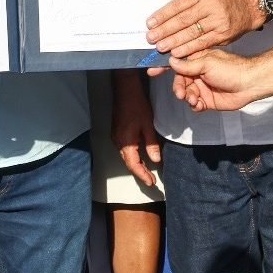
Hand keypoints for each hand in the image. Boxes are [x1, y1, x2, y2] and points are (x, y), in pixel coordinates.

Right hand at [112, 71, 160, 187]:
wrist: (125, 90)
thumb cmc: (137, 106)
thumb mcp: (147, 125)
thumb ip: (151, 144)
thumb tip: (156, 160)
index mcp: (125, 142)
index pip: (133, 165)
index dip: (142, 175)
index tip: (151, 182)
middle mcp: (118, 142)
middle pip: (128, 163)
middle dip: (140, 172)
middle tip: (151, 181)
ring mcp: (116, 137)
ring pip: (126, 157)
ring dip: (136, 165)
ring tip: (147, 172)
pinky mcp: (117, 132)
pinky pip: (125, 150)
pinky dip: (133, 156)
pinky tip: (141, 157)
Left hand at [146, 0, 261, 56]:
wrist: (246, 7)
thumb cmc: (219, 2)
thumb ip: (186, 5)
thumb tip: (161, 18)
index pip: (178, 4)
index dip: (163, 15)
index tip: (149, 23)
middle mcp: (210, 5)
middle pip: (183, 19)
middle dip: (165, 30)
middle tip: (150, 38)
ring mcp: (217, 20)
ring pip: (192, 32)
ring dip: (174, 41)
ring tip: (160, 47)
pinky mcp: (223, 34)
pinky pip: (202, 43)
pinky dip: (188, 49)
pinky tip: (177, 53)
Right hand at [169, 49, 256, 111]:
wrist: (249, 84)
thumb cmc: (230, 68)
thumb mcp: (206, 63)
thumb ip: (188, 65)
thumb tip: (170, 60)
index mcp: (197, 60)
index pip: (177, 63)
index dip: (164, 67)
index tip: (152, 72)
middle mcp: (198, 73)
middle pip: (179, 81)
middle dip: (178, 88)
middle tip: (181, 93)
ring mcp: (202, 86)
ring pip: (186, 94)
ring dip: (188, 97)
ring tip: (194, 99)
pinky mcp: (208, 100)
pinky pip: (195, 104)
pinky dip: (195, 105)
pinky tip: (199, 105)